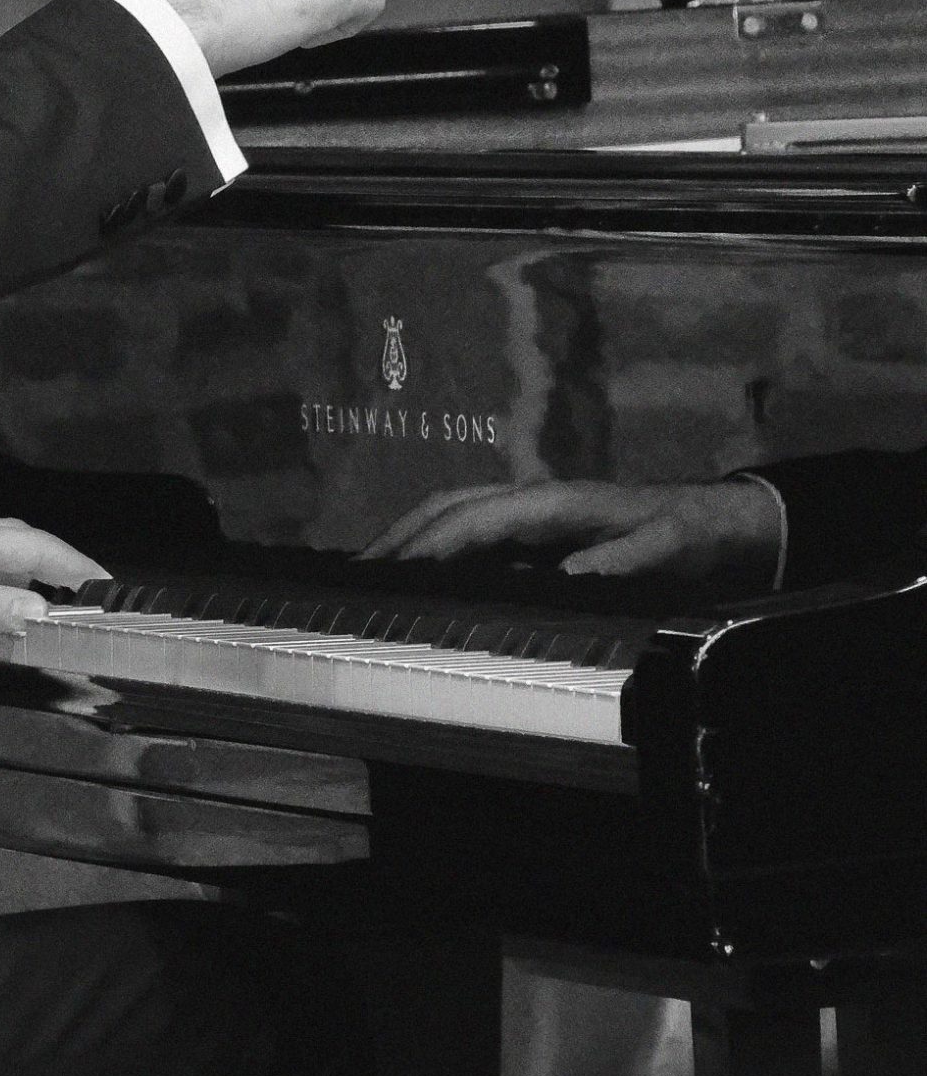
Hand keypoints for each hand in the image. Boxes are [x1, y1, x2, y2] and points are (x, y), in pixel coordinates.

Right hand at [359, 478, 784, 583]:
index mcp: (555, 502)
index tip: (395, 572)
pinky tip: (420, 575)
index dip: (433, 544)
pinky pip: (475, 533)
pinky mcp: (537, 531)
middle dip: (401, 534)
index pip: (477, 519)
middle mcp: (534, 500)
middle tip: (357, 573)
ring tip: (371, 572)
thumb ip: (619, 562)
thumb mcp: (666, 551)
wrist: (717, 522)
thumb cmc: (689, 536)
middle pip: (450, 506)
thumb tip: (564, 575)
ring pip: (455, 514)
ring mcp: (532, 514)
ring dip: (411, 536)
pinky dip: (437, 547)